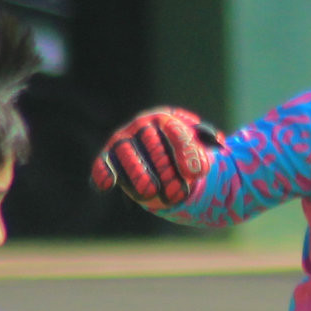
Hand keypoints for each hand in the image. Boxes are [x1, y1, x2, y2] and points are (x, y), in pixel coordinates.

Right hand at [90, 109, 217, 208]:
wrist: (167, 167)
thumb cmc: (185, 156)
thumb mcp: (201, 149)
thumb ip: (205, 149)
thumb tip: (207, 153)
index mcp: (166, 119)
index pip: (174, 130)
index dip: (186, 152)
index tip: (197, 173)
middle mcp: (142, 126)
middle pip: (152, 143)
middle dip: (166, 169)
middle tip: (179, 192)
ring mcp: (123, 141)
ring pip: (128, 155)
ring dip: (140, 175)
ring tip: (151, 192)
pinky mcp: (108, 159)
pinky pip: (103, 164)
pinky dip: (103, 173)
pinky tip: (107, 184)